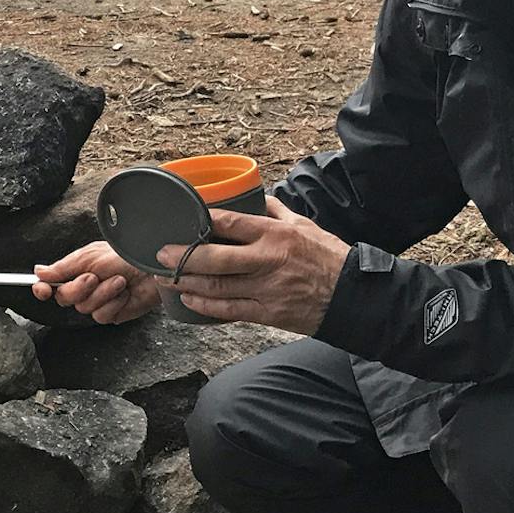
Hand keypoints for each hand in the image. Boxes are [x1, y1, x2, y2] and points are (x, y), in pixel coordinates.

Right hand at [33, 240, 159, 325]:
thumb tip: (38, 272)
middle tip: (94, 277)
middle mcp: (85, 287)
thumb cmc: (124, 255)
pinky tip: (124, 294)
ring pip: (85, 308)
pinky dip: (114, 304)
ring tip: (118, 281)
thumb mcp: (89, 257)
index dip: (43, 289)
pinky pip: (102, 316)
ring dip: (102, 294)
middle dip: (79, 288)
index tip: (42, 289)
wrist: (151, 268)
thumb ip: (62, 268)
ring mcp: (99, 302)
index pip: (51, 284)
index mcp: (77, 271)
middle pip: (65, 298)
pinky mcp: (113, 313)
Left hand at [158, 198, 350, 336]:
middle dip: (182, 257)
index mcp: (275, 235)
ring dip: (186, 282)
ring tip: (165, 277)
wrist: (353, 297)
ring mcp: (265, 290)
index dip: (202, 222)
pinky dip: (204, 305)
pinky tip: (187, 298)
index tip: (182, 219)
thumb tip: (253, 199)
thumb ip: (274, 211)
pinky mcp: (267, 313)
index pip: (230, 223)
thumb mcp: (303, 225)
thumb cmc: (328, 257)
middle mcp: (267, 261)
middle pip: (215, 259)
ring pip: (216, 287)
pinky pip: (228, 310)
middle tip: (160, 254)